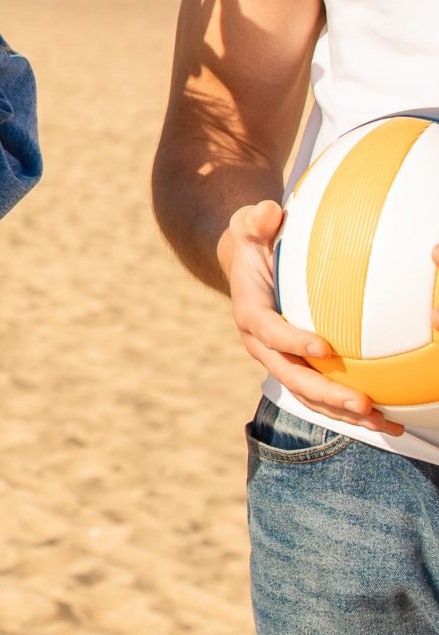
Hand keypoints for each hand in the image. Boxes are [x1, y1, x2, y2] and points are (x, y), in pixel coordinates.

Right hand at [221, 199, 397, 432]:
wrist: (244, 267)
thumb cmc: (254, 241)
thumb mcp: (248, 225)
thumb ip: (255, 220)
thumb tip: (270, 212)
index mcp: (249, 311)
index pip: (268, 330)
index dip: (292, 341)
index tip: (323, 347)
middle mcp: (261, 344)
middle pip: (289, 376)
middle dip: (325, 394)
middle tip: (362, 402)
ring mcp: (279, 360)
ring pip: (308, 395)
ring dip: (343, 413)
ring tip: (383, 422)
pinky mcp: (298, 367)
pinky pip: (323, 395)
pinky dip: (351, 410)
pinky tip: (389, 419)